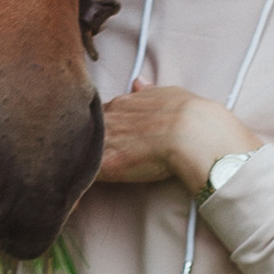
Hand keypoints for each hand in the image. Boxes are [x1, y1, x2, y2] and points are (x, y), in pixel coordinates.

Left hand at [96, 85, 260, 192]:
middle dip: (85, 144)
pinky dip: (82, 182)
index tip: (107, 138)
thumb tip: (138, 81)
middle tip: (89, 157)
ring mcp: (104, 141)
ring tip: (82, 175)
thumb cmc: (190, 115)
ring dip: (80, 161)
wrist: (194, 133)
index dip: (102, 129)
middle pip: (84, 132)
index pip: (100, 115)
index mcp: (121, 104)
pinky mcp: (106, 164)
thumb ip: (148, 92)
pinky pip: (85, 173)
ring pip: (80, 151)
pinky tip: (82, 192)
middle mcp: (108, 119)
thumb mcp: (169, 94)